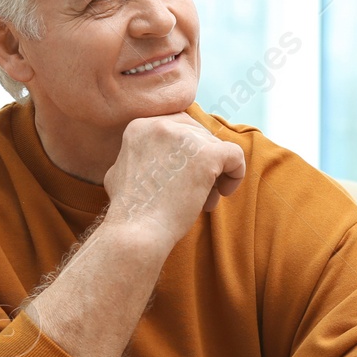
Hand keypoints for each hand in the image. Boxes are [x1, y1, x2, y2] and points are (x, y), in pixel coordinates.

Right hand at [102, 112, 245, 251]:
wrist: (135, 232)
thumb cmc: (129, 211)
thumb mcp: (121, 170)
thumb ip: (140, 155)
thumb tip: (158, 157)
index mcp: (140, 125)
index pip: (179, 127)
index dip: (187, 152)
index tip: (184, 176)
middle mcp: (161, 124)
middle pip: (199, 135)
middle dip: (201, 162)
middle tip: (197, 191)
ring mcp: (185, 137)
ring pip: (216, 147)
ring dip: (215, 175)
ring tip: (204, 201)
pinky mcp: (206, 155)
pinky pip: (235, 155)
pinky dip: (235, 174)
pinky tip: (224, 193)